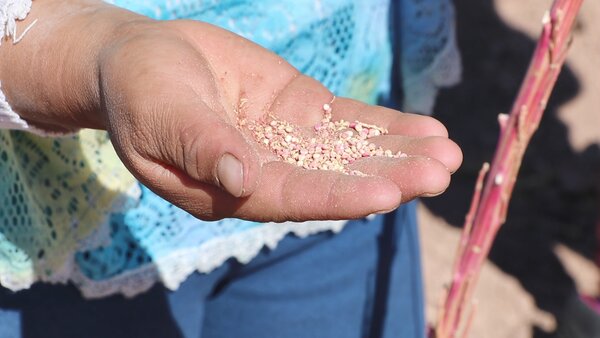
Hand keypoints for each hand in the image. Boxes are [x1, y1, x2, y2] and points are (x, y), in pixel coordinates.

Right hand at [0, 1, 461, 221]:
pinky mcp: (301, 110)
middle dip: (388, 177)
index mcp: (232, 188)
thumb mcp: (159, 117)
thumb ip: (200, 147)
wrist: (144, 59)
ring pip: (351, 153)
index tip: (388, 193)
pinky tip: (427, 130)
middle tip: (440, 173)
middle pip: (336, 180)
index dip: (340, 196)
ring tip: (449, 153)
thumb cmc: (140, 92)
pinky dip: (386, 125)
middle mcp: (269, 171)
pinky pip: (349, 121)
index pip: (293, 198)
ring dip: (400, 154)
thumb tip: (241, 180)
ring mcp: (290, 141)